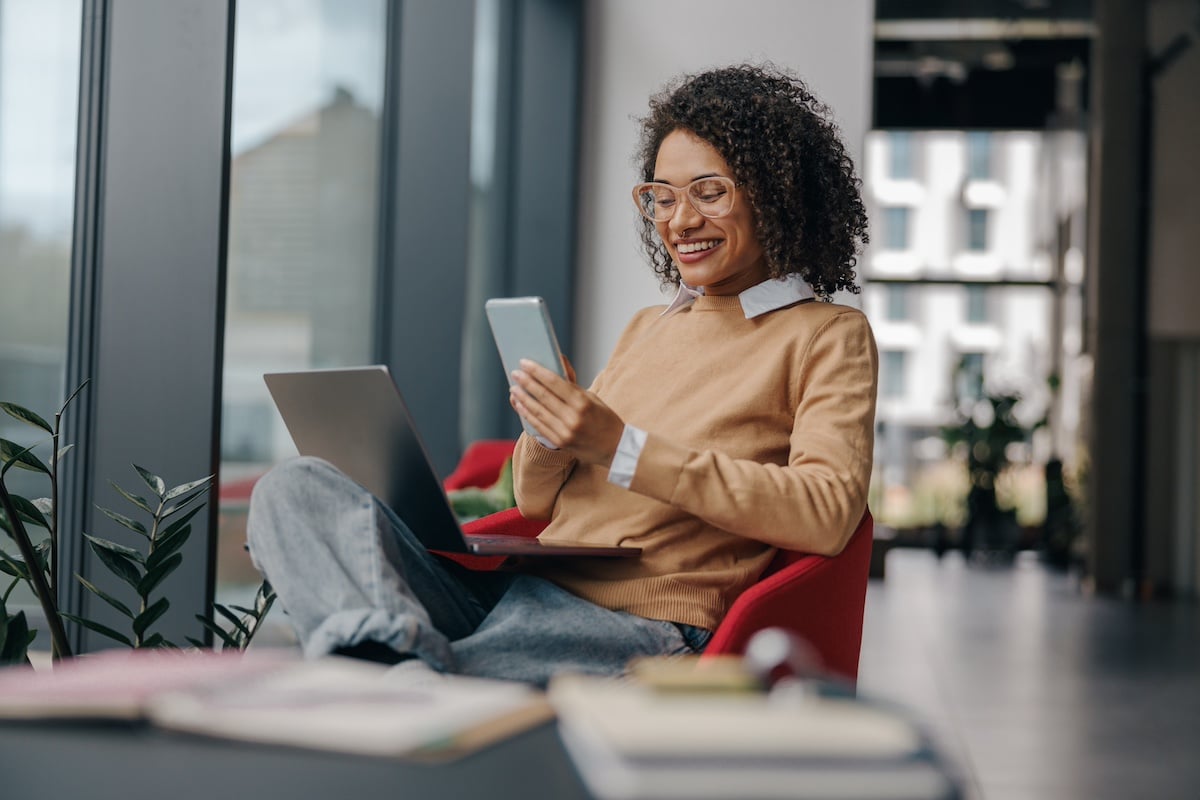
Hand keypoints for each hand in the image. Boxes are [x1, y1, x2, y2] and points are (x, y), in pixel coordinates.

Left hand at [509, 358, 624, 466]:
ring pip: (538, 411)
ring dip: (523, 399)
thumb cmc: (605, 418)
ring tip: (514, 389)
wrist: (616, 447)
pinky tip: (520, 405)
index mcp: (583, 402)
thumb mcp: (593, 398)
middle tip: (515, 373)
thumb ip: (572, 383)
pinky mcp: (561, 442)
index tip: (525, 363)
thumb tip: (558, 362)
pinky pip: (540, 426)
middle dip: (526, 383)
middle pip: (543, 396)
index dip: (537, 372)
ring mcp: (565, 431)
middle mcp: (573, 417)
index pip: (554, 382)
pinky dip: (528, 414)